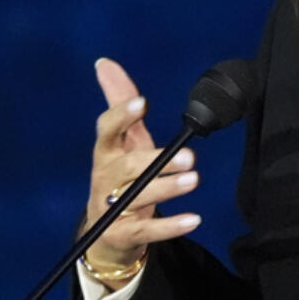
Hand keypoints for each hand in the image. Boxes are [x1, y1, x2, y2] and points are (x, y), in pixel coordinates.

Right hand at [82, 58, 202, 277]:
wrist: (107, 235)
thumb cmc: (120, 177)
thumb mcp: (122, 141)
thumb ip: (119, 103)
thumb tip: (104, 63)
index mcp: (105, 153)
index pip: (105, 132)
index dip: (120, 117)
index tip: (141, 102)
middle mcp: (104, 179)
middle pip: (126, 168)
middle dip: (156, 161)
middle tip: (189, 156)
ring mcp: (110, 210)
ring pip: (137, 198)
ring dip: (167, 188)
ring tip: (194, 179)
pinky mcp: (121, 236)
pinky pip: (146, 231)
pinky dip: (170, 226)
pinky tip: (194, 219)